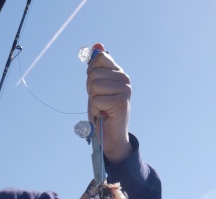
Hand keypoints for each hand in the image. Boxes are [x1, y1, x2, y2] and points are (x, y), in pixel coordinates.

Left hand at [87, 43, 131, 163]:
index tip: (95, 87)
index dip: (91, 73)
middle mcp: (124, 78)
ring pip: (94, 86)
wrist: (110, 136)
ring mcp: (124, 90)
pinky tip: (103, 115)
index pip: (99, 58)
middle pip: (93, 73)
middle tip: (99, 102)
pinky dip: (95, 110)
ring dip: (93, 101)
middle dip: (90, 90)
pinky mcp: (121, 102)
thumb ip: (95, 68)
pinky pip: (96, 100)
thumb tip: (97, 45)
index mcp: (118, 73)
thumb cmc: (102, 112)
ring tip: (101, 108)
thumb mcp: (96, 88)